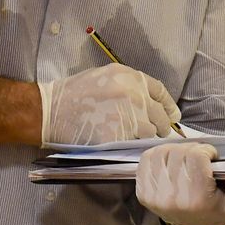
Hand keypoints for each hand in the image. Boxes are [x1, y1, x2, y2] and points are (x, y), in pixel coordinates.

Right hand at [38, 64, 180, 145]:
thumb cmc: (73, 94)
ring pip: (150, 132)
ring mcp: (129, 116)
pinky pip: (136, 145)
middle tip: (158, 133)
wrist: (51, 111)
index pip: (160, 92)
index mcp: (130, 77)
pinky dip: (133, 147)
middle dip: (161, 126)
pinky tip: (124, 145)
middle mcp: (134, 94)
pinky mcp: (121, 135)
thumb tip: (147, 102)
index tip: (172, 116)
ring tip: (135, 139)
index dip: (168, 106)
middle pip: (160, 115)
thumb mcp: (104, 77)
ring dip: (146, 138)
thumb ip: (128, 86)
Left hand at [136, 142, 224, 224]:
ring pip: (161, 152)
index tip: (210, 155)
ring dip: (173, 150)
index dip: (205, 150)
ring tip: (183, 157)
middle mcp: (174, 200)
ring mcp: (155, 197)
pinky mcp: (143, 194)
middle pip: (178, 152)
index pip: (196, 156)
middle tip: (198, 155)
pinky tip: (168, 161)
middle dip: (190, 149)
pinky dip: (157, 155)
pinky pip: (146, 160)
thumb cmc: (214, 209)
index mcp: (197, 201)